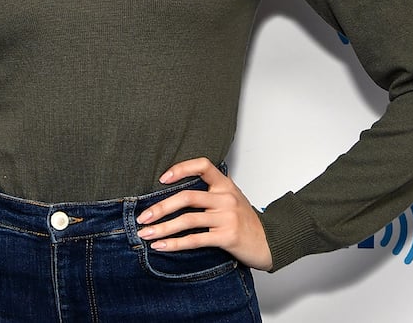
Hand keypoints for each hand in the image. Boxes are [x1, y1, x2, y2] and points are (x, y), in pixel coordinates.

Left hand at [135, 157, 273, 270]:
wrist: (269, 242)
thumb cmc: (245, 221)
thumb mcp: (231, 199)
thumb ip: (210, 193)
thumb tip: (174, 194)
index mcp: (225, 185)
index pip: (203, 166)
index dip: (181, 169)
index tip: (162, 179)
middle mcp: (226, 198)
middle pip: (187, 197)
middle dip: (160, 208)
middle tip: (143, 217)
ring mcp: (227, 217)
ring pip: (187, 220)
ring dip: (162, 228)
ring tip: (145, 234)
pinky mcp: (227, 237)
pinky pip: (195, 239)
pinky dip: (175, 243)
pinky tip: (161, 246)